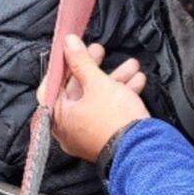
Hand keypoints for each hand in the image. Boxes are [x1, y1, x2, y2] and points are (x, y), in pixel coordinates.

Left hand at [37, 35, 149, 162]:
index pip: (51, 85)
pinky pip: (108, 112)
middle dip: (94, 68)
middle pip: (77, 90)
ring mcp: (87, 134)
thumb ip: (81, 61)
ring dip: (114, 79)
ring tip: (131, 65)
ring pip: (97, 99)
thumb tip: (68, 42)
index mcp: (58, 116)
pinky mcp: (105, 137)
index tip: (72, 50)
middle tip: (100, 51)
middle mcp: (68, 128)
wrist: (142, 152)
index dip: (63, 65)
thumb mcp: (97, 83)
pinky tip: (137, 81)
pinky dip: (121, 95)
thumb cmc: (114, 119)